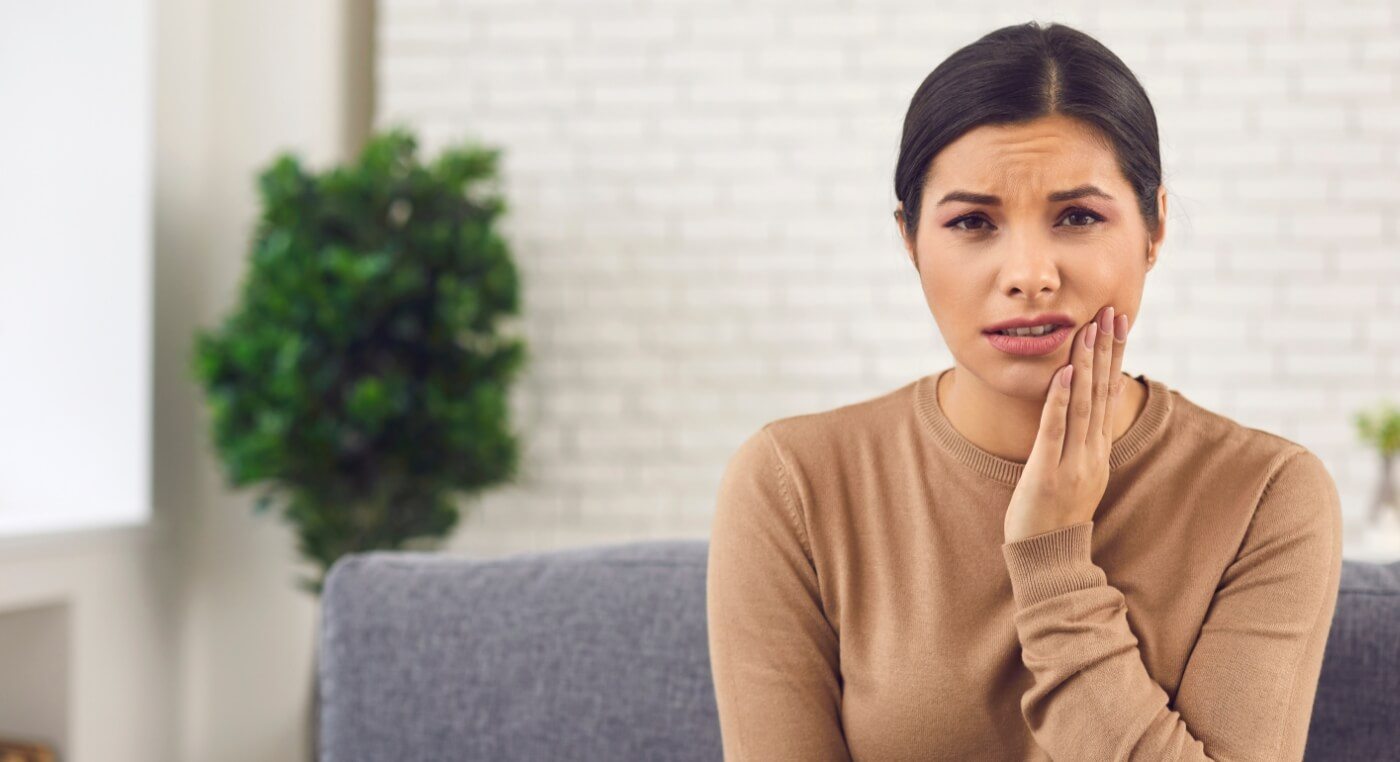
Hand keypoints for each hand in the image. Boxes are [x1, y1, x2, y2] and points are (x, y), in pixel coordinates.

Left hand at [1003, 305, 1130, 543]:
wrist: (1049, 559)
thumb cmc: (1055, 516)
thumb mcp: (1076, 474)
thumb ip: (1080, 444)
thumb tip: (1082, 412)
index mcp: (1098, 451)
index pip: (1109, 394)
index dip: (1114, 357)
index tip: (1118, 323)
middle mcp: (1092, 453)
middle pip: (1102, 392)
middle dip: (1107, 349)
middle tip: (1112, 311)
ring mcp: (1072, 463)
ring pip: (1083, 405)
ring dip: (1087, 364)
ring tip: (1090, 329)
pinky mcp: (1047, 474)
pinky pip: (1055, 431)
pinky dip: (1061, 400)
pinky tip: (1065, 372)